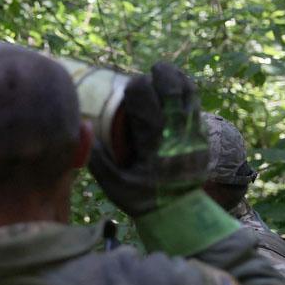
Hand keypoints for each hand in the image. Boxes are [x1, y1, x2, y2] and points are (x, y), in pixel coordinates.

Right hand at [88, 62, 208, 216]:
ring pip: (191, 95)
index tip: (128, 86)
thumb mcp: (113, 185)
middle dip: (162, 75)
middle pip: (174, 92)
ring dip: (178, 79)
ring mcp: (194, 134)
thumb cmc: (142, 199)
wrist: (181, 215)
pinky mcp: (202, 137)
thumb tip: (82, 128)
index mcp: (155, 143)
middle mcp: (178, 134)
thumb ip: (97, 157)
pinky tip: (176, 87)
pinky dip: (187, 92)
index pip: (147, 103)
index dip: (137, 87)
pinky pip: (196, 106)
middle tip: (152, 69)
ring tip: (165, 71)